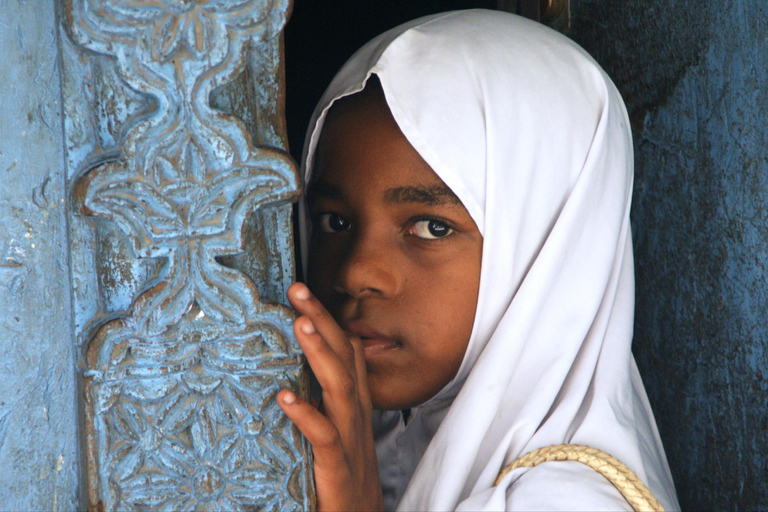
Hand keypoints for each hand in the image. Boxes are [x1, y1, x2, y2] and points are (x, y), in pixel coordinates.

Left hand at [278, 282, 383, 511]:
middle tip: (298, 290)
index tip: (304, 292)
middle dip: (322, 320)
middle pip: (344, 357)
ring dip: (320, 353)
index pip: (347, 350)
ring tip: (300, 324)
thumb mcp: (337, 428)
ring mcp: (349, 438)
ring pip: (339, 387)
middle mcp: (354, 414)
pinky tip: (285, 397)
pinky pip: (325, 436)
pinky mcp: (338, 467)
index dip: (329, 318)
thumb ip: (323, 398)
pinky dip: (307, 414)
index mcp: (353, 403)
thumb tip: (294, 370)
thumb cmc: (344, 475)